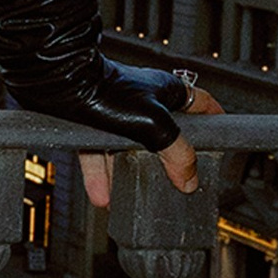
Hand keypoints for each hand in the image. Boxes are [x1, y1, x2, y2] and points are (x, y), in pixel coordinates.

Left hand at [79, 79, 220, 211]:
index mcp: (166, 90)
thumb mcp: (153, 124)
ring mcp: (115, 110)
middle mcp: (142, 98)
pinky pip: (97, 153)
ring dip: (129, 173)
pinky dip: (100, 175)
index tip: (222, 139)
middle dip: (168, 158)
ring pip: (127, 147)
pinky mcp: (89, 121)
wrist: (55, 81)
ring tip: (136, 196)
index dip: (214, 121)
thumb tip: (190, 178)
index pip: (201, 104)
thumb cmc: (104, 89)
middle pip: (163, 132)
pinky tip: (103, 196)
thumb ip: (176, 153)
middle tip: (177, 179)